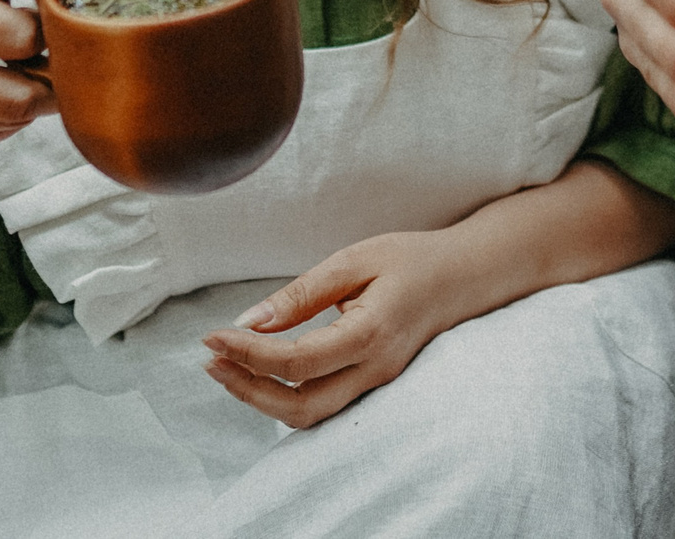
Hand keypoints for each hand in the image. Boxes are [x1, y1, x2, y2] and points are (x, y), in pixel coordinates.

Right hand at [0, 0, 64, 160]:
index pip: (19, 36)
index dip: (44, 26)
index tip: (40, 18)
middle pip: (22, 95)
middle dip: (48, 72)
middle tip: (48, 53)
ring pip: (17, 119)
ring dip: (35, 97)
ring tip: (27, 71)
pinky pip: (2, 135)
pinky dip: (13, 118)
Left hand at [200, 232, 471, 427]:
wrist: (464, 277)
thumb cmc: (411, 260)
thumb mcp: (354, 260)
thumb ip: (303, 294)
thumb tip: (250, 322)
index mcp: (370, 335)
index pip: (296, 362)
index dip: (247, 354)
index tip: (211, 337)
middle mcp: (375, 370)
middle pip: (300, 406)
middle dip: (247, 389)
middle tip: (210, 360)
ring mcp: (377, 383)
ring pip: (310, 414)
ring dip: (262, 398)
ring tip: (227, 367)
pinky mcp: (373, 382)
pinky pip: (323, 404)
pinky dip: (285, 396)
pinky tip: (261, 373)